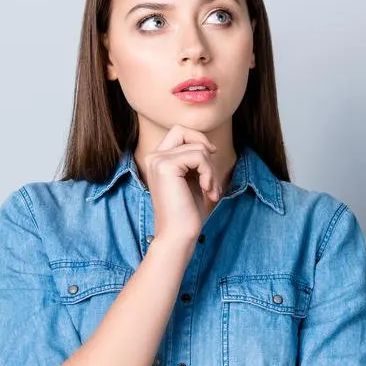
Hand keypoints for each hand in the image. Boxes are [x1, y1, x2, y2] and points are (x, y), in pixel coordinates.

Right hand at [145, 125, 221, 243]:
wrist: (178, 235)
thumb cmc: (187, 213)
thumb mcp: (192, 180)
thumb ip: (194, 161)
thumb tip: (208, 145)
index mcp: (158, 160)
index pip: (179, 132)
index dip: (198, 140)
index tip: (211, 157)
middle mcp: (153, 157)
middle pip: (182, 130)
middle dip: (203, 146)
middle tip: (210, 171)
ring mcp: (158, 160)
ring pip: (197, 148)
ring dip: (211, 169)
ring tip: (211, 190)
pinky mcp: (165, 166)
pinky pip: (198, 156)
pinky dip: (209, 173)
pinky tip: (208, 190)